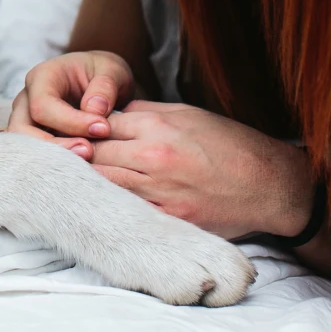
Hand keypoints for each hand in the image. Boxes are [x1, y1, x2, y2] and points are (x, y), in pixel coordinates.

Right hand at [6, 51, 133, 157]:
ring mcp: (26, 121)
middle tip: (89, 152)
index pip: (43, 105)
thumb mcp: (112, 70)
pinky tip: (80, 170)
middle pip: (23, 130)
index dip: (71, 122)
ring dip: (55, 159)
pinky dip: (56, 165)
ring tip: (86, 161)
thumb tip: (94, 110)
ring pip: (25, 148)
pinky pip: (37, 157)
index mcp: (42, 77)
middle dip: (56, 146)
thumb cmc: (103, 73)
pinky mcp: (35, 139)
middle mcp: (26, 99)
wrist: (99, 82)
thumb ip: (105, 86)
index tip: (103, 129)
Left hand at [89, 100, 313, 239]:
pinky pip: (127, 212)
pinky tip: (100, 204)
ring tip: (73, 181)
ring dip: (88, 182)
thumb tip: (109, 112)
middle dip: (77, 155)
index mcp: (158, 126)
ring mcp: (160, 192)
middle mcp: (154, 157)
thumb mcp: (188, 114)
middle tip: (61, 158)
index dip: (81, 128)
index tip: (69, 133)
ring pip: (104, 184)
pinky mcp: (169, 219)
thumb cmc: (229, 144)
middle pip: (95, 154)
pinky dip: (112, 206)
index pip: (100, 124)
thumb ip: (146, 112)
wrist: (269, 184)